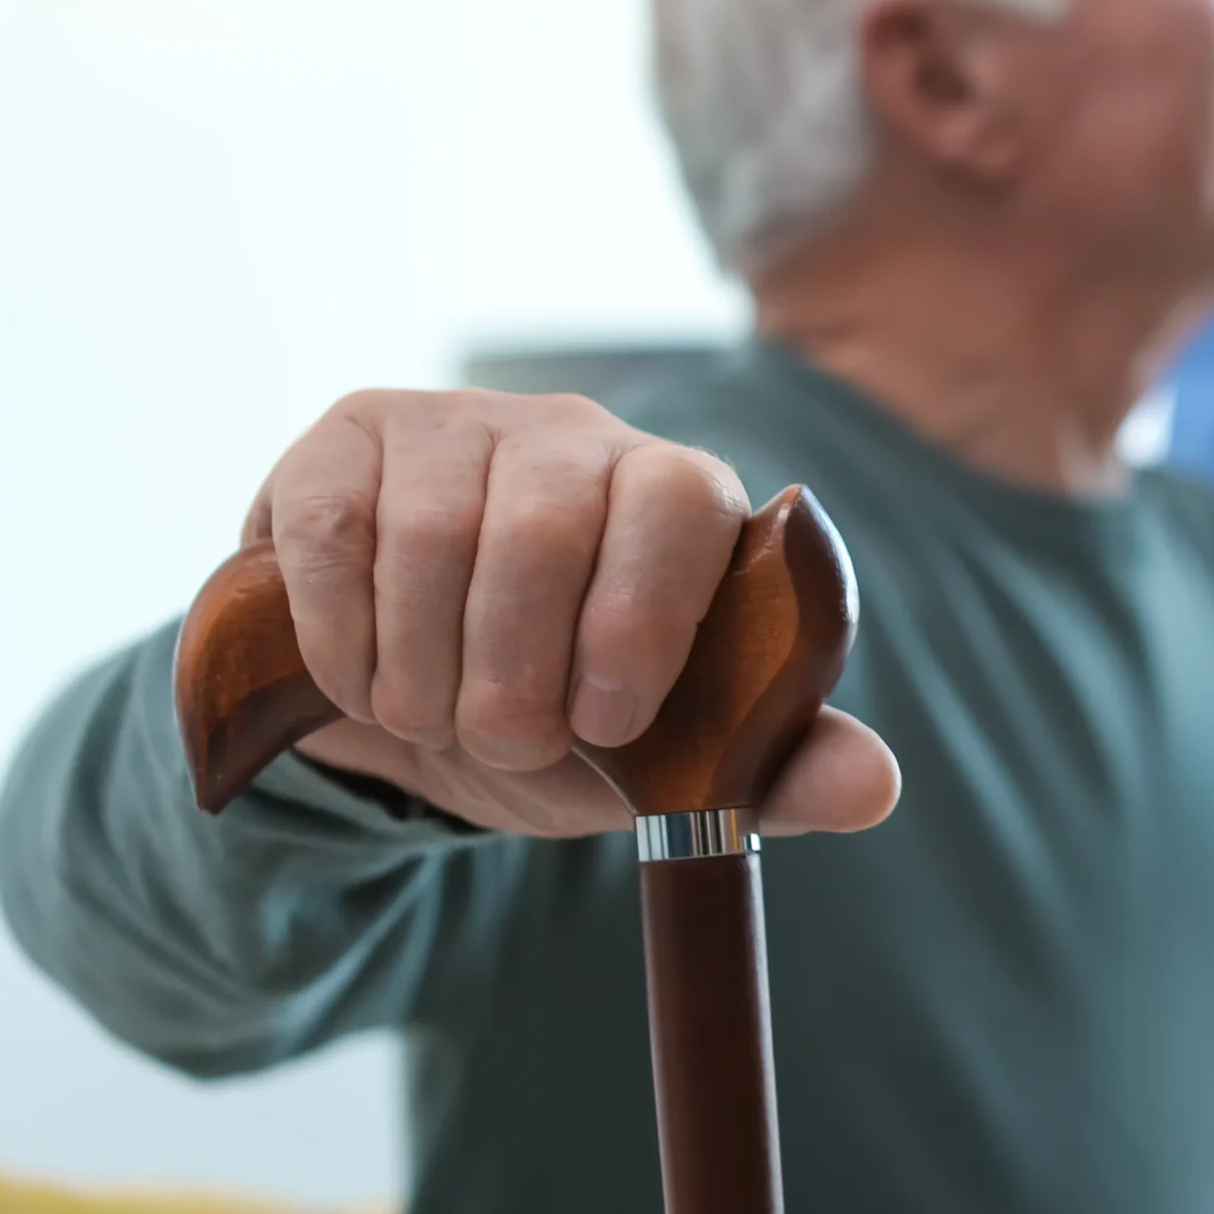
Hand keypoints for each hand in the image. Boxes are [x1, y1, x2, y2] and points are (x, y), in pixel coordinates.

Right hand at [245, 389, 899, 838]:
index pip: (678, 505)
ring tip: (438, 719)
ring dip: (426, 669)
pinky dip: (347, 637)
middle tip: (509, 743)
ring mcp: (457, 425)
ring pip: (431, 535)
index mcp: (677, 497)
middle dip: (514, 673)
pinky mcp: (350, 440)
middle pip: (542, 529)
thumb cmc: (568, 715)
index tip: (609, 723)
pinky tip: (367, 680)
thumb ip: (771, 769)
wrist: (418, 698)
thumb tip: (876, 788)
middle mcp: (574, 438)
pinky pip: (337, 532)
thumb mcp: (668, 763)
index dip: (642, 616)